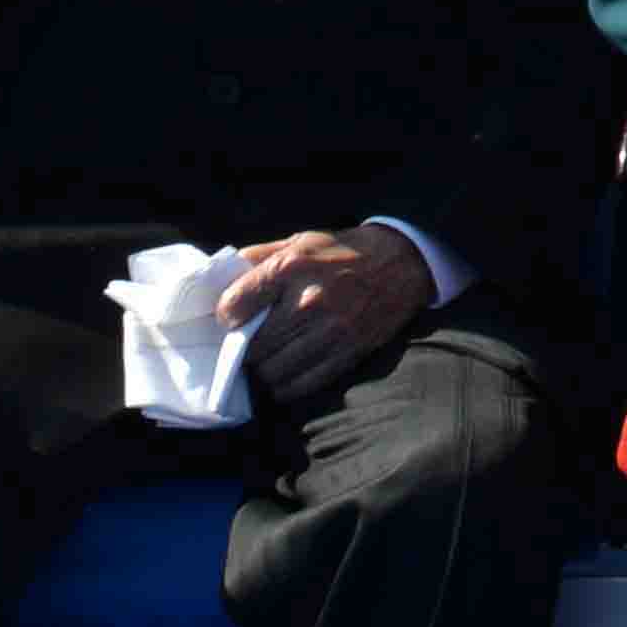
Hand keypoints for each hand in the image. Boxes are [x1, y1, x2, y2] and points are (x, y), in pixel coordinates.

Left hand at [213, 223, 435, 407]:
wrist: (403, 262)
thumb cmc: (344, 251)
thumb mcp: (299, 240)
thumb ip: (259, 257)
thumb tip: (223, 279)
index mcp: (291, 266)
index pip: (235, 304)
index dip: (226, 315)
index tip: (232, 317)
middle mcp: (309, 300)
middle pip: (253, 346)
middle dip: (243, 349)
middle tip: (247, 344)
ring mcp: (330, 331)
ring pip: (273, 371)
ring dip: (264, 370)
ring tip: (267, 360)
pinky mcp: (347, 352)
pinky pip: (302, 384)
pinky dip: (286, 386)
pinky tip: (286, 373)